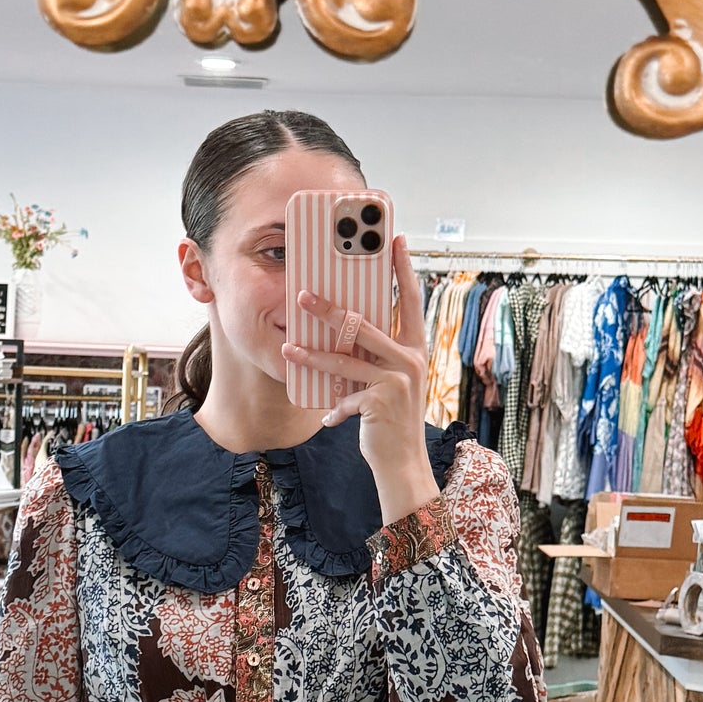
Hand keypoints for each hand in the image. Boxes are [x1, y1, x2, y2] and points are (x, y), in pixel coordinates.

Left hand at [283, 231, 439, 527]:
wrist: (402, 462)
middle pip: (364, 322)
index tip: (395, 239)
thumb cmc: (390, 418)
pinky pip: (345, 395)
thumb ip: (373, 355)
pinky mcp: (381, 401)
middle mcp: (410, 358)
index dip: (402, 268)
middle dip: (329, 309)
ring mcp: (397, 379)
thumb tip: (343, 330)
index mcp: (414, 346)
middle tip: (302, 294)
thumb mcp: (388, 381)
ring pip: (346, 358)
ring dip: (312, 354)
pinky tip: (328, 419)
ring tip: (288, 348)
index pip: (410, 298)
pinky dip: (334, 407)